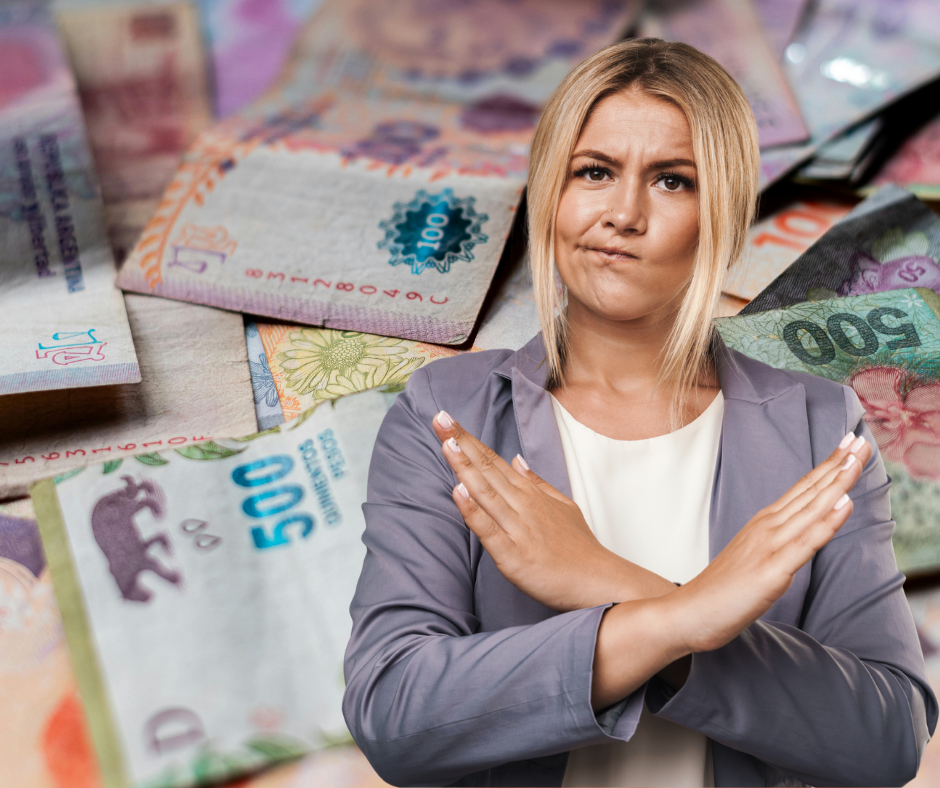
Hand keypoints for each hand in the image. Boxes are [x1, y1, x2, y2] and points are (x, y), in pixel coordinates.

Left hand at [432, 410, 676, 611]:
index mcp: (530, 494)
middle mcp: (522, 506)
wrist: (599, 582)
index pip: (493, 461)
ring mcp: (518, 529)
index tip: (448, 420)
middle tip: (440, 418)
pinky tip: (458, 491)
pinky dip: (473, 510)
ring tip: (446, 442)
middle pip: (486, 469)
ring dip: (464, 467)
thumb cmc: (579, 549)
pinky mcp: (513, 555)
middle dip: (461, 443)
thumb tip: (516, 459)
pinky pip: (489, 530)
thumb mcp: (562, 506)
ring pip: (486, 493)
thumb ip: (537, 483)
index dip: (469, 440)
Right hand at [669, 432, 871, 653]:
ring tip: (857, 459)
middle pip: (809, 490)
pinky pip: (806, 542)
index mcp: (764, 523)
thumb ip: (777, 541)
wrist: (689, 611)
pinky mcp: (772, 570)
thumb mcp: (753, 557)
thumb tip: (801, 530)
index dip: (828, 465)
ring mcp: (769, 546)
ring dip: (837, 482)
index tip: (849, 443)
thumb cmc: (721, 589)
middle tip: (860, 439)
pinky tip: (845, 503)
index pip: (802, 488)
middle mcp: (767, 527)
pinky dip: (827, 521)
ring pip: (811, 508)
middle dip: (838, 464)